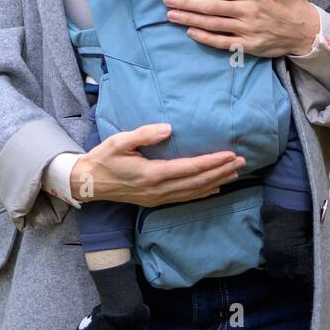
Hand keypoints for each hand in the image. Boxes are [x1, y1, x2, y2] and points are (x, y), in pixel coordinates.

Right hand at [69, 123, 245, 206]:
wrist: (88, 183)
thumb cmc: (103, 159)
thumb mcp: (119, 141)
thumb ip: (144, 134)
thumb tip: (168, 128)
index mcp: (152, 174)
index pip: (190, 168)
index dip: (212, 162)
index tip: (229, 154)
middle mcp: (158, 189)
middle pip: (197, 182)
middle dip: (221, 171)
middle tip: (241, 162)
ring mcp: (158, 198)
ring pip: (194, 192)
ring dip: (216, 182)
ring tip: (234, 173)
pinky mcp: (155, 201)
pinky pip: (185, 198)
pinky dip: (203, 193)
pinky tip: (215, 188)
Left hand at [162, 0, 319, 57]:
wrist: (306, 29)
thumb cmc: (290, 0)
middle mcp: (246, 10)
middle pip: (209, 7)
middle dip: (185, 3)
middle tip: (166, 0)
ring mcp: (246, 30)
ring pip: (211, 24)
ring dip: (189, 19)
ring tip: (171, 15)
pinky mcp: (248, 45)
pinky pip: (222, 42)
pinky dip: (204, 37)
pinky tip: (190, 32)